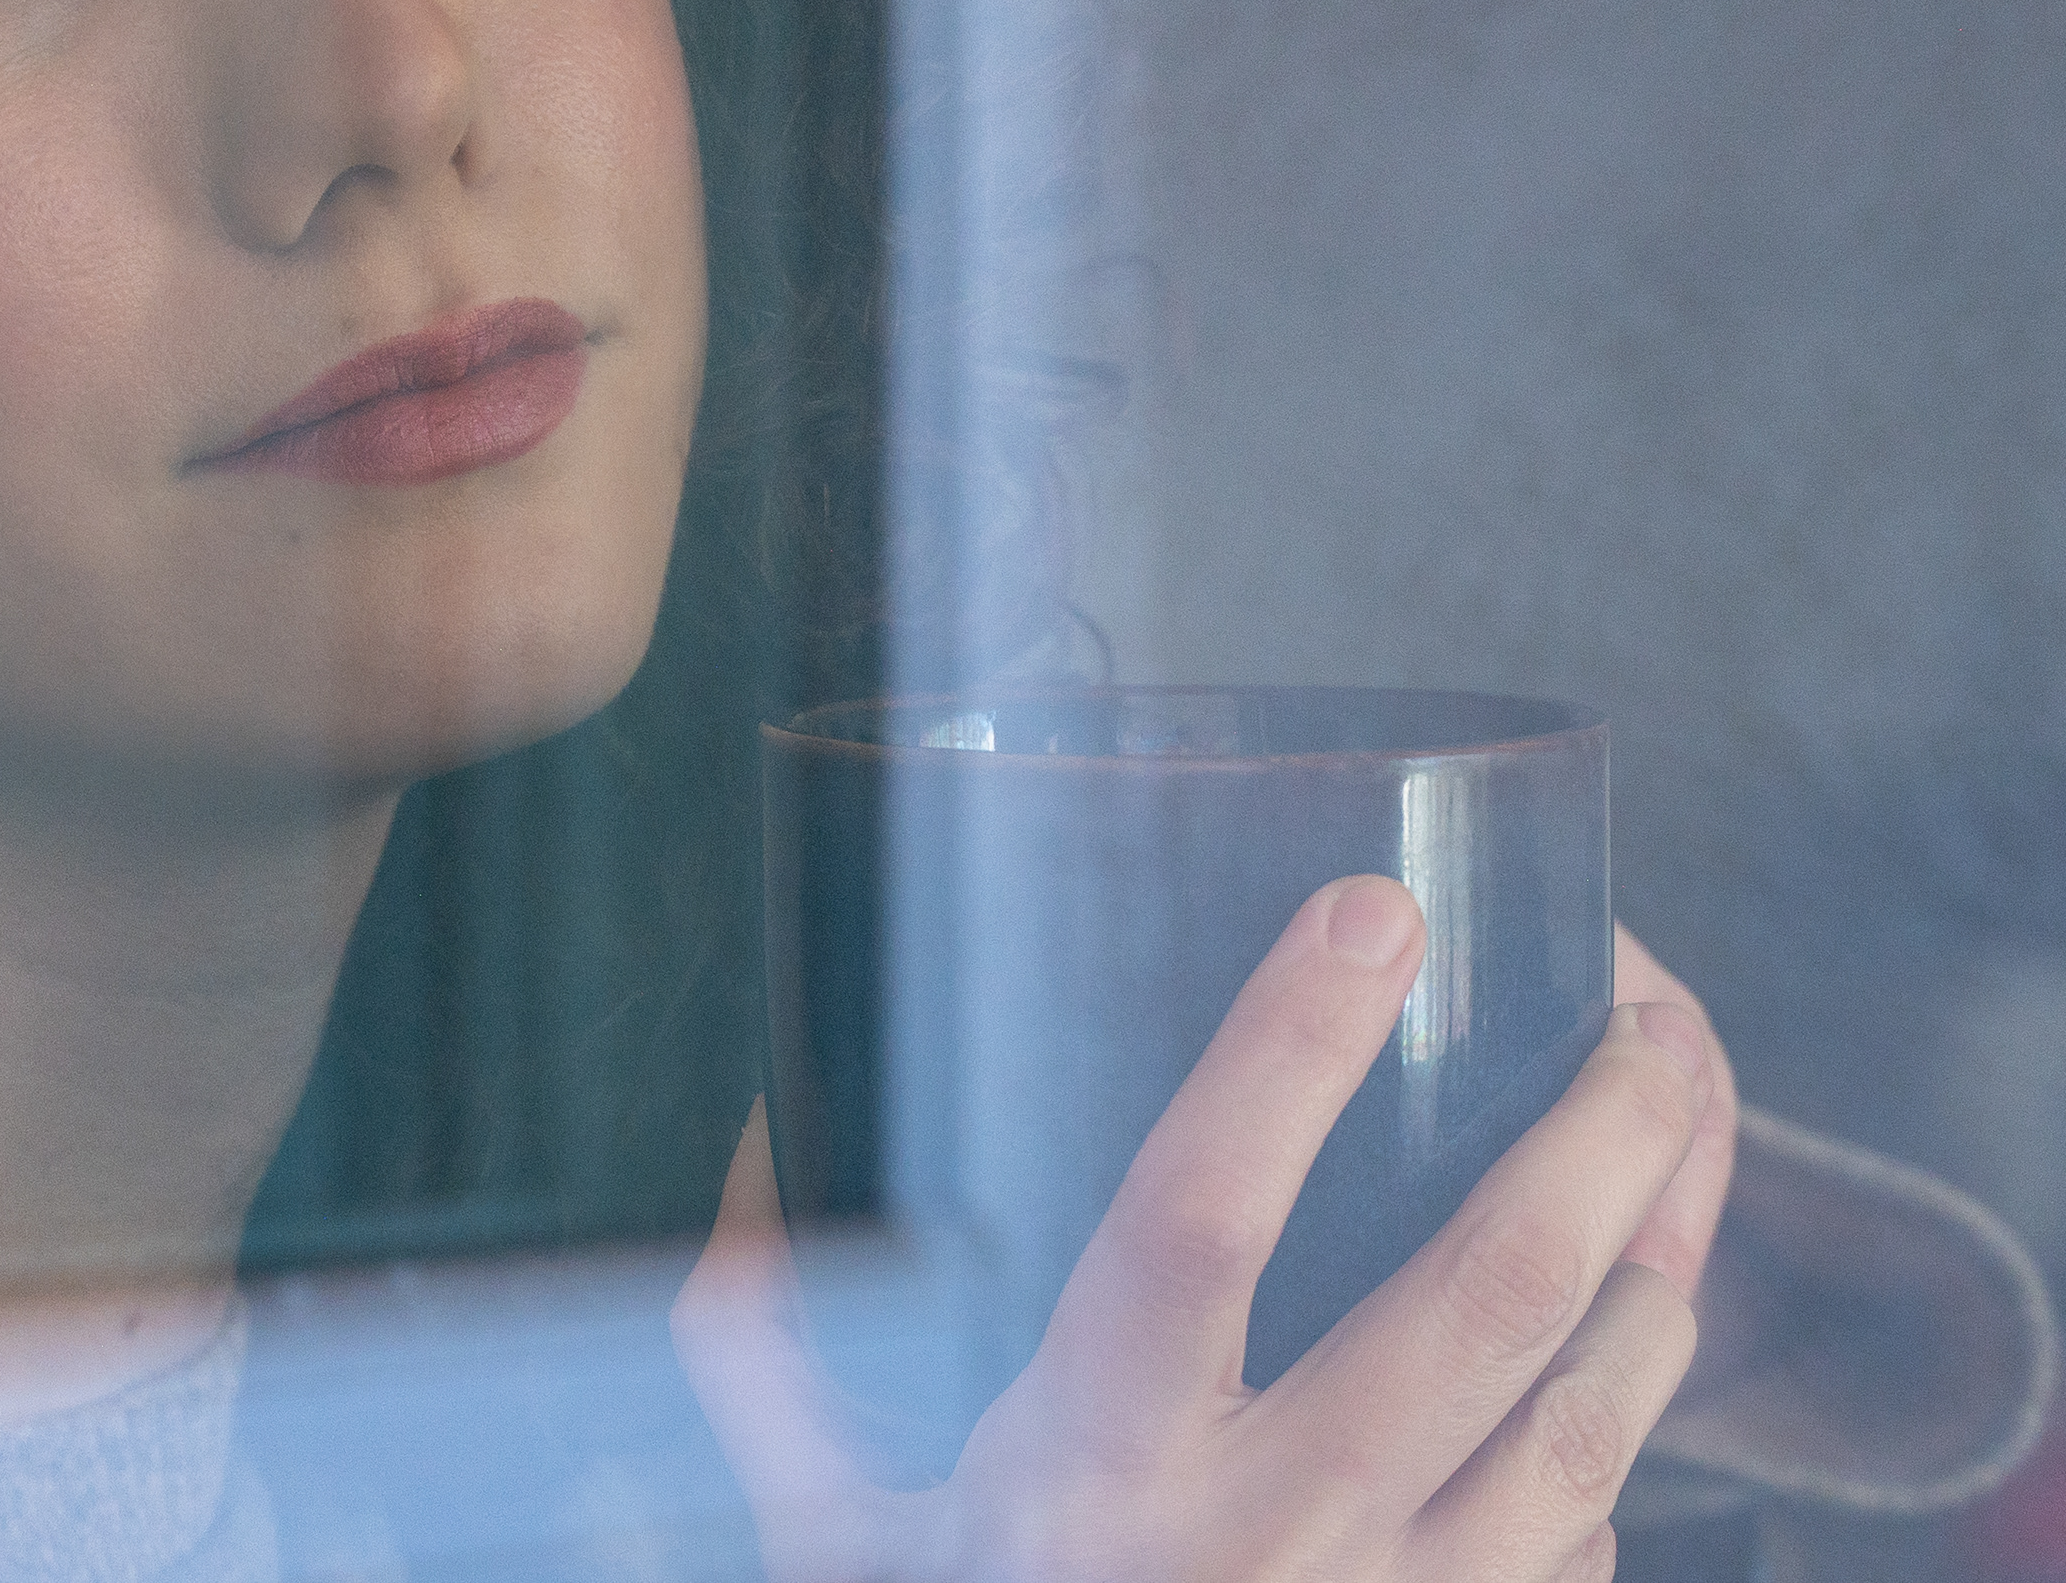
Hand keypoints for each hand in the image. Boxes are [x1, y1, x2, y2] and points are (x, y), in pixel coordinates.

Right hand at [676, 878, 1739, 1580]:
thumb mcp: (822, 1532)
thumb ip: (776, 1358)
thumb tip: (746, 1168)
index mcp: (1093, 1465)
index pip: (1196, 1215)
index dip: (1284, 1053)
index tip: (1371, 910)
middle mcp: (1264, 1536)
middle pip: (1480, 1299)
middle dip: (1595, 1136)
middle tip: (1644, 1016)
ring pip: (1588, 1419)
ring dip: (1661, 1272)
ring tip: (1683, 1152)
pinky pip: (1586, 1545)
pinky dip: (1621, 1430)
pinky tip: (1626, 1345)